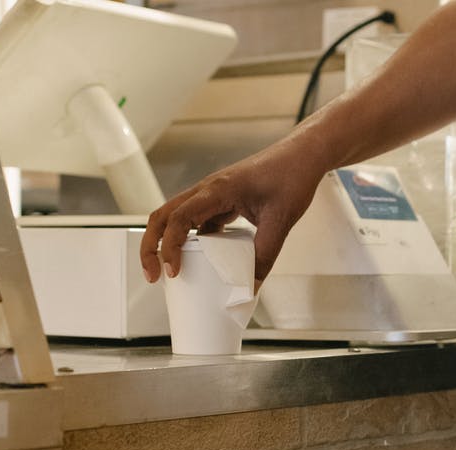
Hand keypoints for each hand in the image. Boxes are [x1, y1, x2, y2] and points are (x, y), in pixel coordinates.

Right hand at [140, 142, 325, 283]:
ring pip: (177, 218)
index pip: (178, 219)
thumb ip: (265, 255)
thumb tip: (251, 287)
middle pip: (162, 216)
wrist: (303, 156)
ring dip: (168, 242)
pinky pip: (198, 221)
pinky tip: (203, 259)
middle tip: (153, 276)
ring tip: (172, 271)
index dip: (170, 247)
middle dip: (151, 246)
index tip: (173, 272)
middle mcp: (207, 190)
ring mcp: (213, 194)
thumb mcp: (280, 221)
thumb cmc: (292, 177)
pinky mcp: (223, 200)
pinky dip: (192, 240)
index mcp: (216, 190)